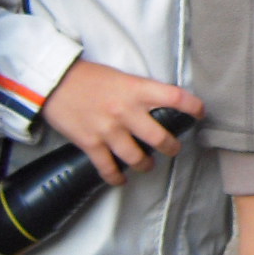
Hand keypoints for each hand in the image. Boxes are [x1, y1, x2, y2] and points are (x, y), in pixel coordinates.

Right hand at [41, 60, 204, 185]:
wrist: (53, 80)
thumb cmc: (87, 76)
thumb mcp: (120, 77)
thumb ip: (139, 92)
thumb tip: (158, 107)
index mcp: (136, 89)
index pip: (175, 97)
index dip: (193, 107)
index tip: (200, 113)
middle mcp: (126, 111)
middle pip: (160, 138)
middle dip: (171, 147)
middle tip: (172, 148)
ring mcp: (108, 130)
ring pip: (137, 158)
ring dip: (146, 164)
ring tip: (146, 164)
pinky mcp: (90, 143)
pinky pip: (109, 168)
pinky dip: (117, 177)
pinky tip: (120, 178)